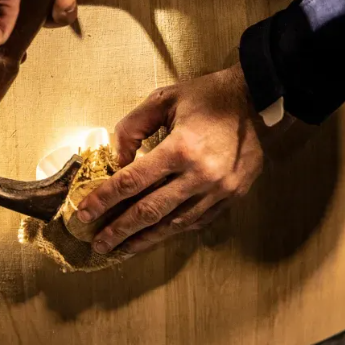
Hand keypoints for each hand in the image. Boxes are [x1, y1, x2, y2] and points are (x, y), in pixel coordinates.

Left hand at [77, 63, 273, 254]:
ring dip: (144, 238)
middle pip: (150, 210)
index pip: (133, 181)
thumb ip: (134, 126)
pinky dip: (172, 231)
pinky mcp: (231, 197)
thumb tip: (116, 158)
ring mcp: (218, 191)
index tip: (85, 212)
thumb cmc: (209, 96)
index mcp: (181, 148)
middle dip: (119, 229)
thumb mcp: (164, 99)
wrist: (259, 101)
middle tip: (97, 242)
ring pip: (174, 224)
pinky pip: (196, 221)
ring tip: (121, 248)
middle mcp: (199, 176)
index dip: (105, 198)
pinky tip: (155, 236)